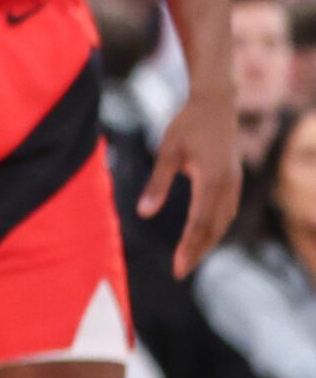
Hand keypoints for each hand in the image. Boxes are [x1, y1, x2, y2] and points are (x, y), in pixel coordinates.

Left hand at [142, 89, 240, 276]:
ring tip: (188, 259)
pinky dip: (214, 228)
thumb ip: (157, 183)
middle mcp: (228, 188)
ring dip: (206, 242)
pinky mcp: (234, 182)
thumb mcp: (168, 152)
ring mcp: (235, 185)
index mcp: (212, 181)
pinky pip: (226, 213)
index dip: (188, 248)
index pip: (199, 224)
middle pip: (213, 229)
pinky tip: (203, 236)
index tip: (177, 268)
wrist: (215, 105)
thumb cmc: (187, 125)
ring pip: (222, 223)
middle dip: (196, 252)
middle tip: (179, 272)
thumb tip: (142, 213)